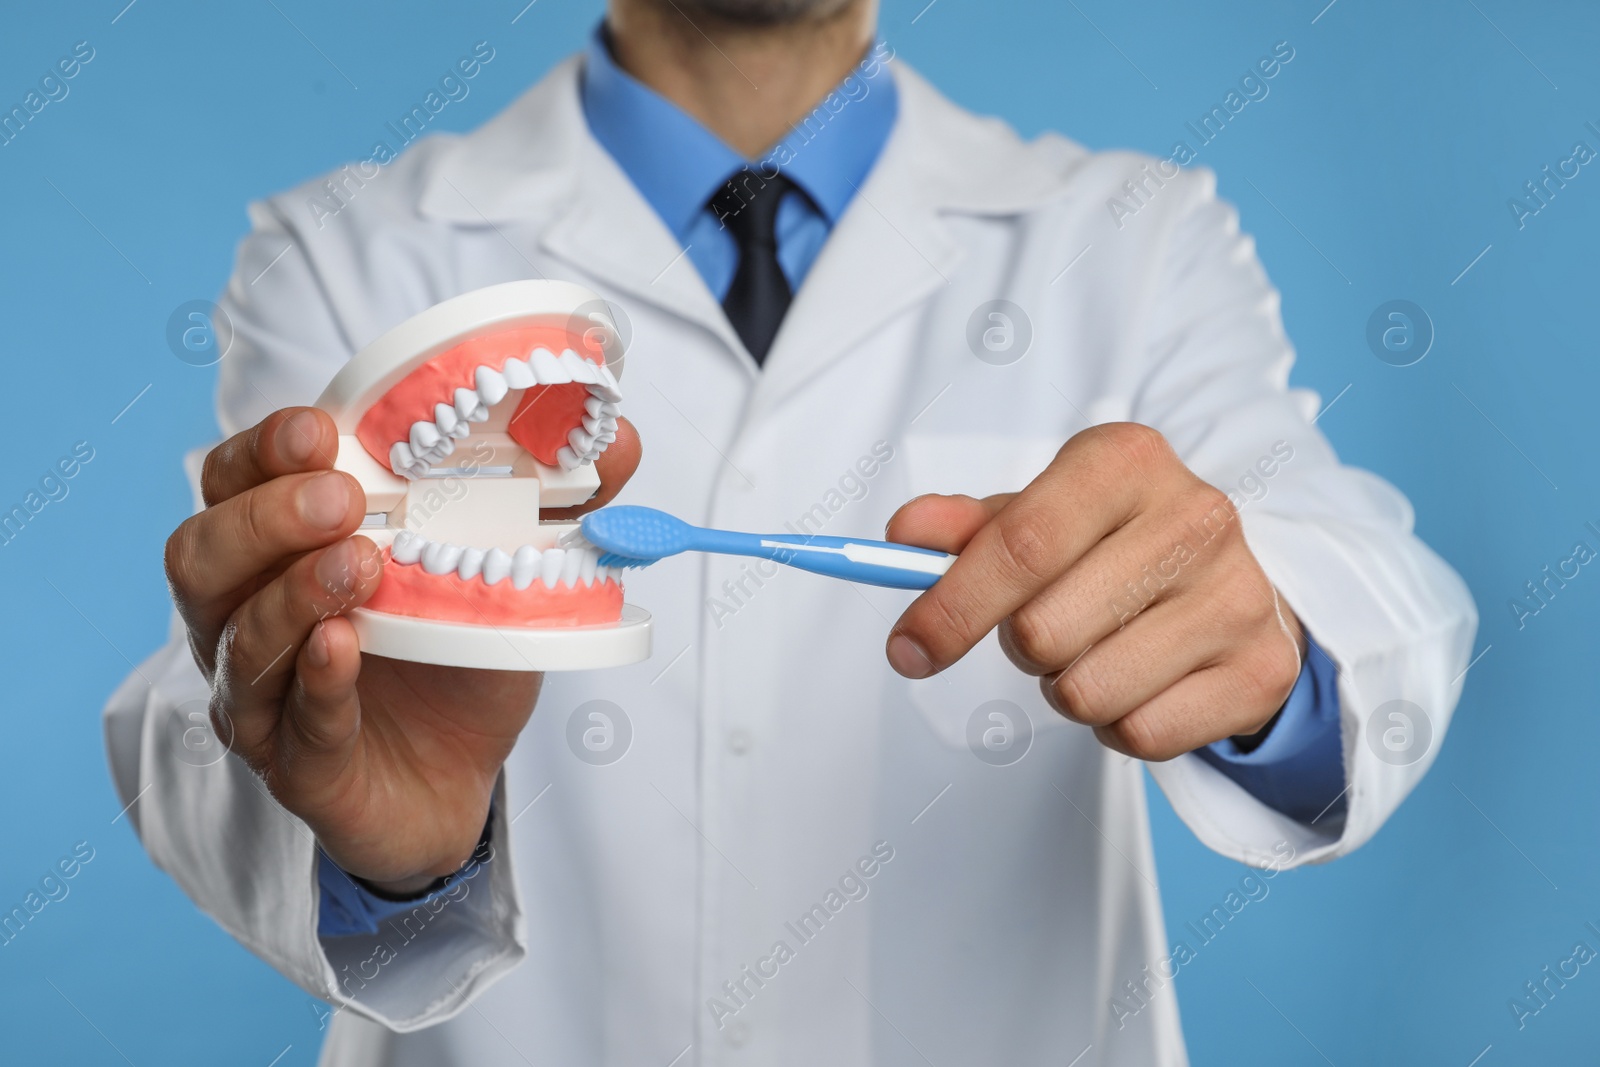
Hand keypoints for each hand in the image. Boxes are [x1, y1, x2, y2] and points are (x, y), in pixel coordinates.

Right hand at [164, 407, 640, 892]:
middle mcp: (250, 615)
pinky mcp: (295, 763)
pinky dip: (317, 680)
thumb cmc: (457, 661)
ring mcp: (262, 695)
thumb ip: (555, 502)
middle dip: (268, 516)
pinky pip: (290, 719)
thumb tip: (618, 434)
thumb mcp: (511, 573)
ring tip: (359, 565)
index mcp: (285, 550)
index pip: (233, 481)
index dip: (264, 450)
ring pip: (235, 635)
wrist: (459, 781)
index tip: (320, 431)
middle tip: (344, 500)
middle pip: (202, 552)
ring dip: (291, 592)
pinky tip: (343, 648)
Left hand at [883, 423, 1304, 760]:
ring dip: (1065, 690)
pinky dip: (1117, 726)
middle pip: (1043, 631)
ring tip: (1095, 652)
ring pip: (1087, 693)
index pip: (1021, 544)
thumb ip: (963, 528)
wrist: (1232, 583)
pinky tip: (1139, 682)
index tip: (908, 649)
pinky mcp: (1263, 669)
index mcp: (1127, 460)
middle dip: (1019, 648)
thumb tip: (904, 534)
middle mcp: (1195, 517)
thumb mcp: (1037, 516)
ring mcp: (1238, 594)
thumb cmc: (1111, 546)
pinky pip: (1142, 736)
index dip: (951, 606)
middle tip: (1044, 629)